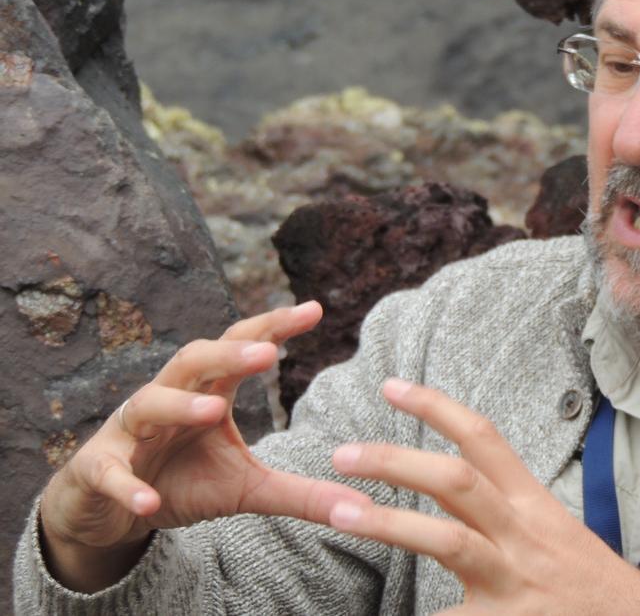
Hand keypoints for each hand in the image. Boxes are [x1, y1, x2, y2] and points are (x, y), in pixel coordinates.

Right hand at [39, 302, 371, 591]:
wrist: (110, 512)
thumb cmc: (183, 483)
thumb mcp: (248, 491)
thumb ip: (300, 493)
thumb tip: (361, 510)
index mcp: (207, 392)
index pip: (241, 348)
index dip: (274, 327)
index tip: (315, 309)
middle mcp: (167, 398)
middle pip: (193, 361)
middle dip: (227, 353)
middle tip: (266, 352)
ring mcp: (129, 432)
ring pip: (149, 403)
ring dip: (180, 404)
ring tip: (213, 409)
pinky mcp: (97, 469)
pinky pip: (110, 472)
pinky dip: (127, 486)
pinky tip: (149, 501)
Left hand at [328, 379, 639, 613]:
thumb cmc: (586, 581)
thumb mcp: (551, 531)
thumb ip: (504, 506)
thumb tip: (451, 485)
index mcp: (532, 504)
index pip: (484, 438)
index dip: (435, 406)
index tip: (390, 386)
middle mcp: (523, 534)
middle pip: (456, 480)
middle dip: (395, 460)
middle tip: (342, 454)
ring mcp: (514, 579)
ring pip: (448, 540)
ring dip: (388, 523)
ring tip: (339, 513)